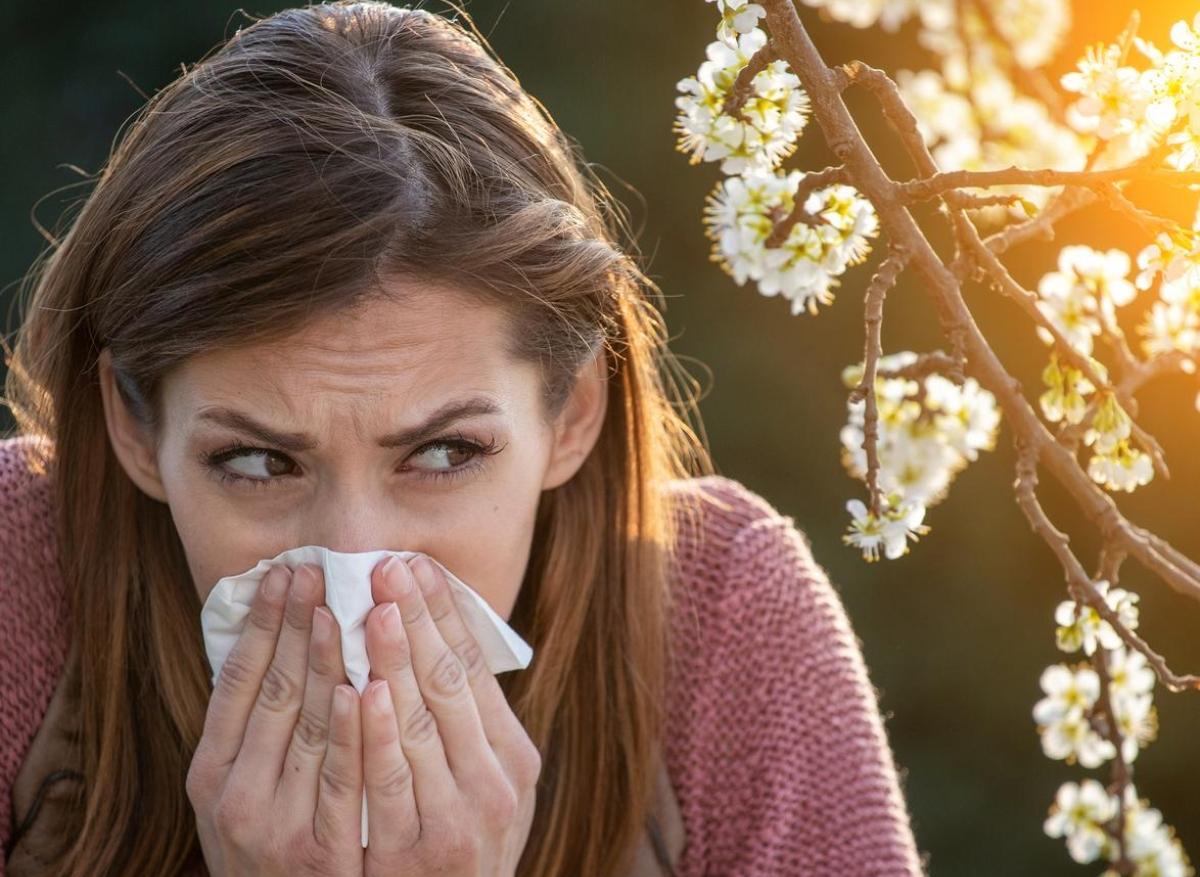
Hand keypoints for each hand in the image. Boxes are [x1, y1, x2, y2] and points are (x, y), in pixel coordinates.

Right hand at [187, 563, 364, 875]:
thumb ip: (260, 730)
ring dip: (323, 662)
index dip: (261, 624)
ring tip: (338, 606)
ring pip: (306, 727)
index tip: (284, 572)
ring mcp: (277, 825)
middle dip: (296, 625)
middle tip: (317, 569)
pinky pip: (340, 782)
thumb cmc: (274, 848)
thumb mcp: (244, 791)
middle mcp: (236, 795)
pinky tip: (362, 688)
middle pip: (272, 692)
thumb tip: (284, 642)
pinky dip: (350, 733)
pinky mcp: (321, 854)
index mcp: (212, 771)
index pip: (238, 681)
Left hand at [358, 553, 541, 875]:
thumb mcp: (485, 787)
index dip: (443, 613)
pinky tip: (357, 690)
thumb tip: (436, 641)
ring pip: (421, 722)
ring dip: (393, 659)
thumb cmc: (457, 846)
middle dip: (415, 619)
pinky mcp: (418, 855)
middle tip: (387, 564)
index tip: (416, 565)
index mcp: (513, 756)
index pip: (475, 666)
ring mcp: (459, 820)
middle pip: (449, 682)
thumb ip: (469, 727)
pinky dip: (375, 733)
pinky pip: (390, 783)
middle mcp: (496, 783)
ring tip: (370, 606)